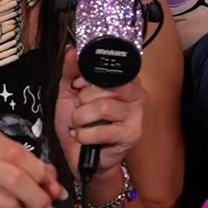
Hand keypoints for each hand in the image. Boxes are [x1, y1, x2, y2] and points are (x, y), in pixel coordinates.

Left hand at [55, 47, 146, 177]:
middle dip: (82, 101)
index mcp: (125, 79)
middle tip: (80, 111)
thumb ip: (71, 71)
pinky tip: (84, 138)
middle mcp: (137, 93)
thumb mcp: (70, 93)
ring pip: (103, 106)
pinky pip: (102, 130)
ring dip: (81, 118)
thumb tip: (72, 50)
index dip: (87, 78)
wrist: (80, 156)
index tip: (78, 87)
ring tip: (80, 125)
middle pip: (105, 86)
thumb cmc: (79, 123)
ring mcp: (137, 114)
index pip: (108, 68)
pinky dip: (84, 135)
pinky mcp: (132, 134)